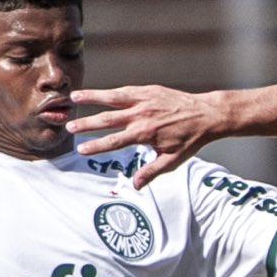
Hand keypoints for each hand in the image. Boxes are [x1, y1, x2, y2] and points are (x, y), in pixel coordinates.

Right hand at [68, 85, 219, 188]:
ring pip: (112, 98)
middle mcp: (142, 115)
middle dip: (87, 124)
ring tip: (73, 97)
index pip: (115, 141)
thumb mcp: (172, 161)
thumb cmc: (190, 140)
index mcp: (145, 134)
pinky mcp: (149, 90)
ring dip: (92, 97)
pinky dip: (110, 92)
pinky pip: (125, 90)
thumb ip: (151, 172)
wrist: (207, 115)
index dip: (97, 146)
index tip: (81, 150)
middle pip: (108, 119)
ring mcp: (144, 100)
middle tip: (69, 127)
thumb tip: (134, 186)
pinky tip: (97, 93)